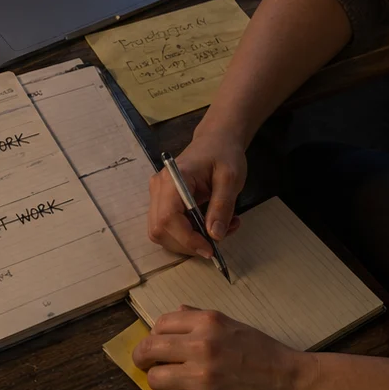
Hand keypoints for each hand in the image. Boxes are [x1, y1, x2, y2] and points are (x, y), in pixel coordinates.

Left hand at [134, 307, 312, 389]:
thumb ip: (200, 319)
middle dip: (142, 358)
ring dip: (160, 382)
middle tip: (145, 363)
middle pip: (150, 350)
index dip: (154, 334)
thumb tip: (176, 313)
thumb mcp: (232, 325)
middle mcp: (202, 347)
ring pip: (156, 380)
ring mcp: (202, 378)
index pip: (162, 323)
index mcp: (209, 322)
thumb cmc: (261, 352)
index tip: (156, 343)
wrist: (287, 382)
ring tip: (172, 383)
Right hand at [147, 127, 245, 257]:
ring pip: (162, 233)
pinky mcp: (163, 203)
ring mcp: (158, 195)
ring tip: (220, 230)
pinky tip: (210, 226)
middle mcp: (159, 187)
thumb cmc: (223, 154)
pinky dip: (188, 235)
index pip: (168, 217)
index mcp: (174, 178)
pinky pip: (169, 228)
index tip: (210, 249)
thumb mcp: (230, 178)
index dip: (187, 239)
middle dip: (188, 244)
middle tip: (218, 240)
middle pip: (160, 229)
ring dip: (189, 242)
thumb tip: (215, 236)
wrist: (216, 140)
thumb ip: (222, 206)